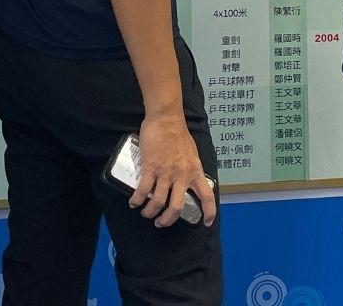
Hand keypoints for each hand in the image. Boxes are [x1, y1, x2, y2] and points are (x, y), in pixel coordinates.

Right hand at [131, 113, 216, 227]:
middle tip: (161, 222)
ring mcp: (166, 172)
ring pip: (158, 202)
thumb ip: (189, 169)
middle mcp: (182, 175)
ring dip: (150, 212)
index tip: (207, 222)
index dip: (208, 212)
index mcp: (195, 171)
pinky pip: (143, 190)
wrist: (166, 119)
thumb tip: (185, 182)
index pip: (207, 195)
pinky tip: (134, 202)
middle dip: (167, 220)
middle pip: (176, 207)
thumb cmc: (179, 135)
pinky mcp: (151, 167)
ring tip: (146, 212)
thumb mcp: (191, 154)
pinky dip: (136, 200)